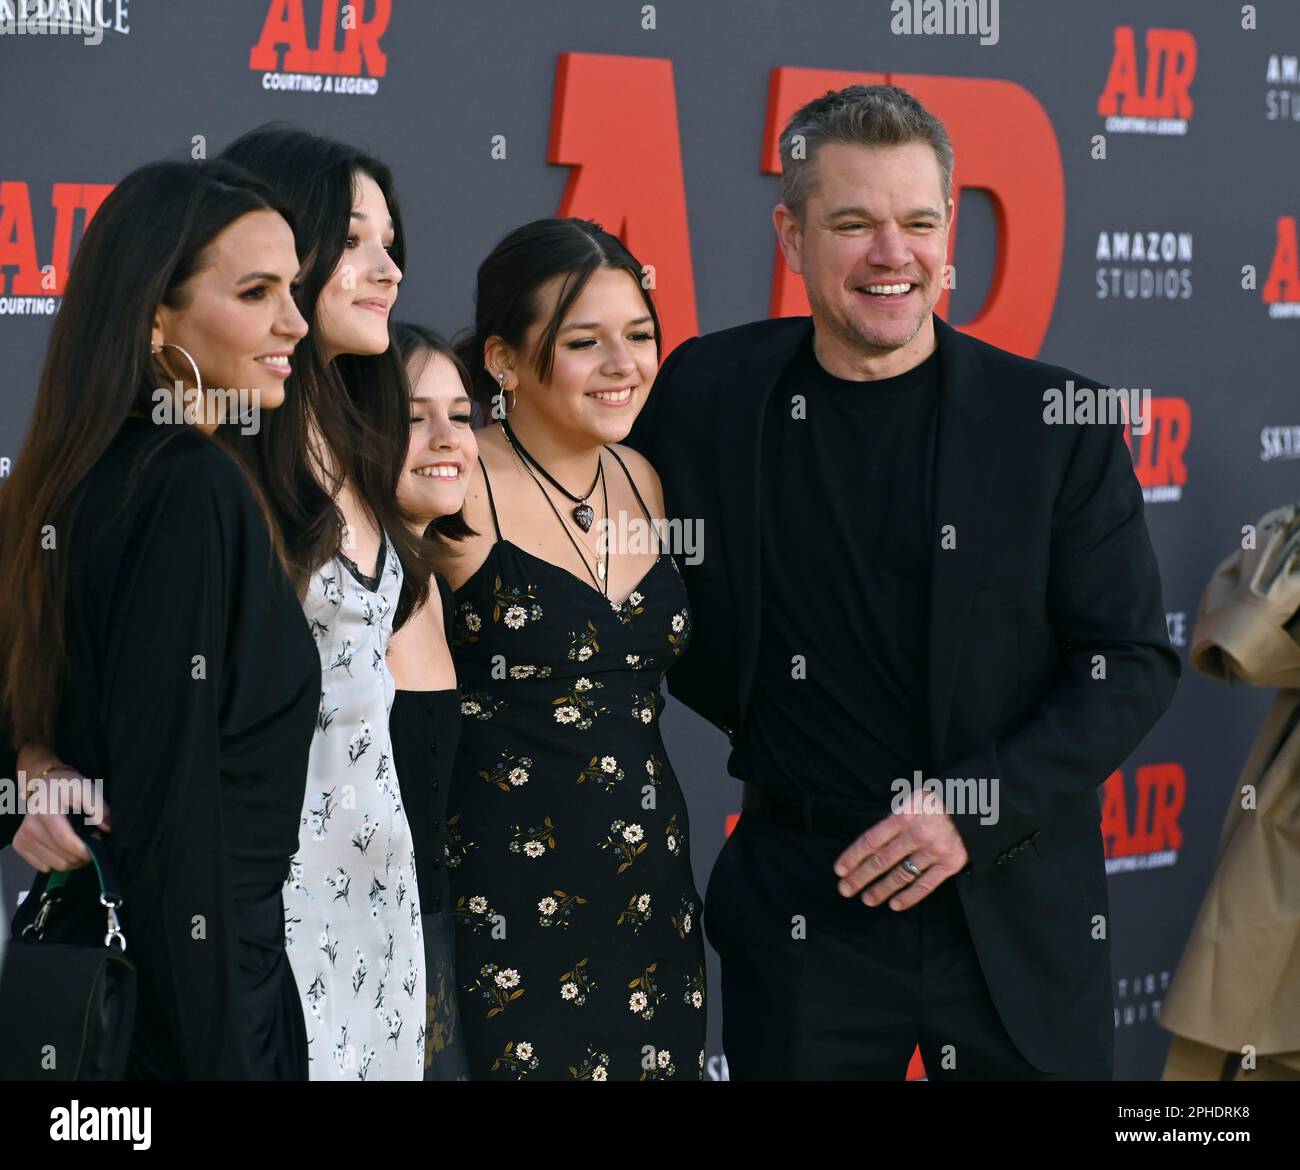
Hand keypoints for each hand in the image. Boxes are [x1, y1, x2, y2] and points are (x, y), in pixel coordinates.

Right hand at [12, 763, 109, 873]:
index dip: (86, 849)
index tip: (98, 840)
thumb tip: (107, 826)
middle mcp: (30, 827)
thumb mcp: (86, 788)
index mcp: (45, 811)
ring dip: (73, 860)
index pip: (66, 841)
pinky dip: (59, 860)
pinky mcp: (20, 845)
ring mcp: (23, 838)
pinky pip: (45, 866)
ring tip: (80, 842)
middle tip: (92, 839)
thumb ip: (98, 806)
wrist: (45, 784)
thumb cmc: (67, 786)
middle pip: (63, 858)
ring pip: (56, 866)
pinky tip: (65, 846)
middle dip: (83, 855)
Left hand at [833, 798, 968, 911]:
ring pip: (901, 875)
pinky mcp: (950, 864)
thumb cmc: (941, 798)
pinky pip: (926, 884)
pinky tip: (894, 904)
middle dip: (860, 877)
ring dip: (881, 889)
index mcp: (904, 815)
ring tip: (866, 899)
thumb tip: (875, 841)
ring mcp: (934, 851)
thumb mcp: (913, 798)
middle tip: (845, 889)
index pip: (871, 840)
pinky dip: (909, 896)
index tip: (839, 869)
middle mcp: (917, 835)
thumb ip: (895, 819)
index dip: (853, 856)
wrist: (978, 803)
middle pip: (881, 861)